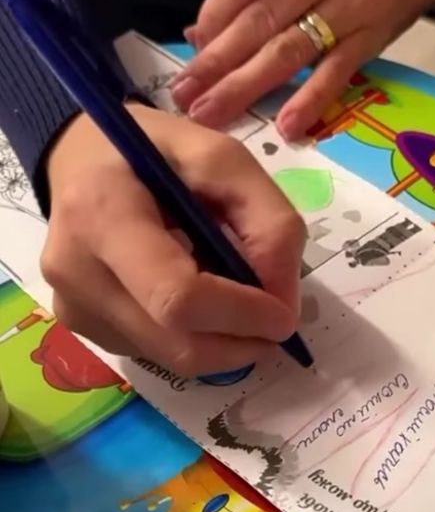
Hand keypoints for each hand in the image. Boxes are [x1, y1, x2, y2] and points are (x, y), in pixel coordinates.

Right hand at [44, 106, 305, 376]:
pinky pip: (158, 354)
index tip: (284, 313)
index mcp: (102, 212)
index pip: (177, 296)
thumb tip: (283, 299)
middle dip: (243, 340)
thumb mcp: (222, 159)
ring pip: (174, 358)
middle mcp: (74, 271)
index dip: (242, 315)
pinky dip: (193, 337)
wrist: (78, 162)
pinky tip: (192, 297)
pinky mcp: (83, 331)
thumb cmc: (153, 153)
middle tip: (272, 318)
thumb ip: (268, 221)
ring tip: (228, 293)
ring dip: (222, 340)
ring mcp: (74, 309)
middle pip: (179, 344)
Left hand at [171, 0, 434, 136]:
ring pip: (292, 47)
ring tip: (212, 112)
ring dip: (247, 85)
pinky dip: (310, 100)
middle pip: (263, 14)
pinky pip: (337, 72)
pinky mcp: (377, 32)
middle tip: (185, 95)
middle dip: (218, 60)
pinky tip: (284, 125)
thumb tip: (204, 31)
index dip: (213, 13)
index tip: (192, 45)